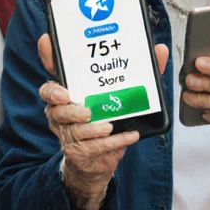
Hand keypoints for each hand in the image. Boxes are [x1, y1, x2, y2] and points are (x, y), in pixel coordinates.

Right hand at [36, 34, 168, 209]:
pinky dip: (114, 142)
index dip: (49, 77)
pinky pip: (94, 147)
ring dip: (92, 129)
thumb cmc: (107, 118)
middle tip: (87, 112)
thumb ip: (139, 72)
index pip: (50, 85)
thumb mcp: (121, 94)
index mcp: (67, 95)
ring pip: (74, 131)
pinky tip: (130, 136)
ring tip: (108, 126)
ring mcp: (67, 134)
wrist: (99, 159)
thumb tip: (159, 50)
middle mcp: (61, 113)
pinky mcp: (77, 152)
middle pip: (55, 109)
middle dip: (70, 111)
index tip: (60, 83)